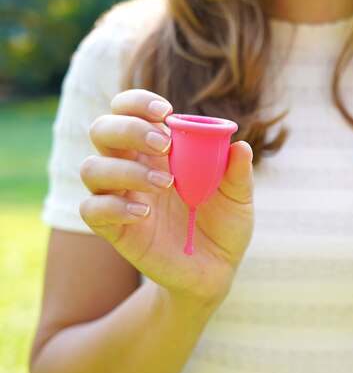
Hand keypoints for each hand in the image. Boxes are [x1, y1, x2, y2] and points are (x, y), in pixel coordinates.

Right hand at [79, 89, 253, 304]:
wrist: (217, 270)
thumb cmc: (224, 225)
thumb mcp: (239, 199)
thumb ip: (238, 174)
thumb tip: (241, 147)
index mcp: (159, 151)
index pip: (128, 110)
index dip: (137, 102)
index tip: (165, 111)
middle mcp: (132, 167)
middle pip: (102, 130)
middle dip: (127, 128)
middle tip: (163, 145)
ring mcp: (120, 198)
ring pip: (91, 168)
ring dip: (126, 170)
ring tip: (167, 185)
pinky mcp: (114, 229)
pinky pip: (92, 209)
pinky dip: (114, 207)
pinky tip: (145, 213)